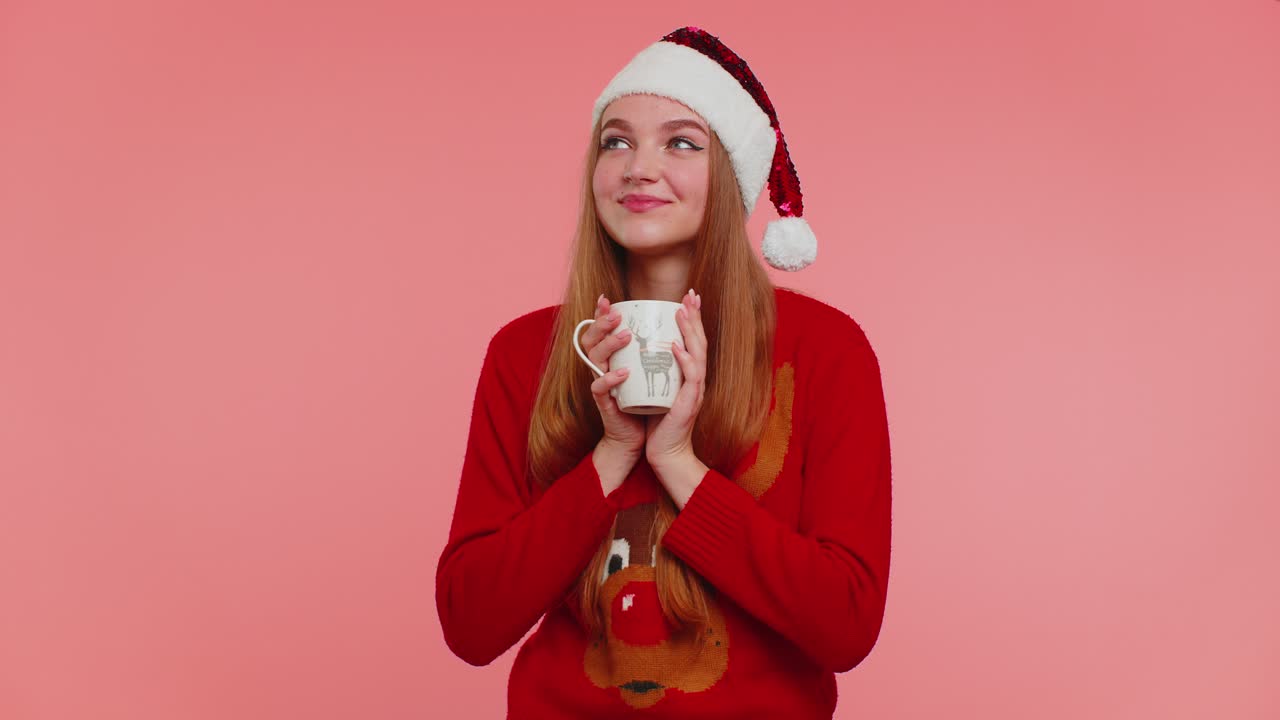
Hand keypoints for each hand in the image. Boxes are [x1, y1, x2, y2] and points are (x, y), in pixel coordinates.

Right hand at [584, 294, 645, 455]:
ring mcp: (601, 384)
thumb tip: (672, 324)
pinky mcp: (605, 402)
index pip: (601, 331)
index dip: (600, 314)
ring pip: (594, 358)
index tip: (607, 298)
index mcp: (611, 357)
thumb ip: (653, 350)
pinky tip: (623, 372)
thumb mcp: (650, 371)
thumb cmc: (646, 401)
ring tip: (625, 336)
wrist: (639, 437)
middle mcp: (602, 367)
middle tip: (617, 314)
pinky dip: (610, 378)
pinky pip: (600, 387)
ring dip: (609, 345)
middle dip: (601, 323)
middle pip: (591, 339)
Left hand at [645, 288, 706, 467]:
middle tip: (691, 294)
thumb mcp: (657, 390)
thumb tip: (643, 349)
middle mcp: (696, 380)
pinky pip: (690, 378)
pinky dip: (685, 360)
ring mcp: (695, 391)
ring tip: (683, 312)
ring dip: (691, 332)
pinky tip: (677, 346)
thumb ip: (656, 371)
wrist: (665, 454)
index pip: (693, 342)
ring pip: (698, 355)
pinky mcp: (689, 404)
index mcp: (689, 376)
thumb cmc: (659, 424)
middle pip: (700, 342)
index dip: (692, 320)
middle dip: (696, 317)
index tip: (687, 299)